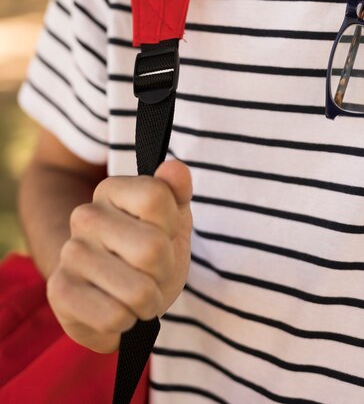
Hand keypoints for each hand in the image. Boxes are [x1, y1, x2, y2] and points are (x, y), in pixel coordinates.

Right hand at [46, 159, 192, 352]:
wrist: (112, 290)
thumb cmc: (148, 247)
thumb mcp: (172, 216)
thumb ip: (176, 189)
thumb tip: (174, 168)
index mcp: (111, 189)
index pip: (156, 197)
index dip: (171, 224)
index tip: (163, 232)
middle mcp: (84, 216)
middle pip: (152, 248)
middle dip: (164, 269)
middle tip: (152, 271)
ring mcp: (69, 253)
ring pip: (138, 290)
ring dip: (148, 301)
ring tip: (136, 293)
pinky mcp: (59, 292)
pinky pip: (114, 318)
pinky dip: (125, 323)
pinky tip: (117, 310)